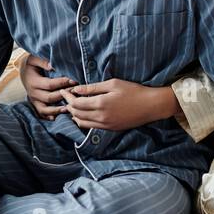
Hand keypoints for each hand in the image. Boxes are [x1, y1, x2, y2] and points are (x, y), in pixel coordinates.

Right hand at [21, 53, 76, 119]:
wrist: (22, 71)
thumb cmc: (31, 64)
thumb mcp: (34, 59)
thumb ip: (42, 61)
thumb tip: (52, 66)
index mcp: (33, 82)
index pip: (50, 84)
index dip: (62, 83)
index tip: (73, 80)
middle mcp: (33, 93)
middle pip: (50, 97)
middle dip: (64, 95)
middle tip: (75, 92)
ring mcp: (34, 100)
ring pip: (45, 109)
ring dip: (57, 110)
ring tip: (68, 108)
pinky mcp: (35, 104)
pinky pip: (41, 113)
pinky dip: (49, 117)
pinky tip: (58, 117)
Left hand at [61, 80, 177, 131]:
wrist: (150, 106)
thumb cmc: (133, 91)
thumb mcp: (113, 84)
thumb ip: (93, 87)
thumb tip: (77, 89)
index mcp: (100, 104)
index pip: (76, 103)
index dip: (68, 97)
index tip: (64, 91)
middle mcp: (101, 117)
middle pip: (77, 113)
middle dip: (69, 105)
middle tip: (66, 97)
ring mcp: (106, 125)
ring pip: (82, 123)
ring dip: (74, 115)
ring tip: (71, 106)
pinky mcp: (110, 129)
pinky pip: (91, 127)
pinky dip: (83, 121)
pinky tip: (82, 115)